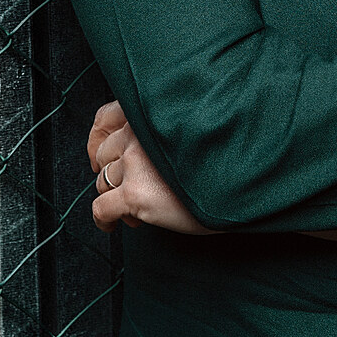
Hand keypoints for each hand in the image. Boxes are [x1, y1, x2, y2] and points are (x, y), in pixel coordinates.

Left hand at [88, 100, 218, 234]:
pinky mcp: (134, 193)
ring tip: (136, 208)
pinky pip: (101, 209)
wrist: (237, 182)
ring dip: (115, 196)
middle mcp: (138, 131)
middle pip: (105, 154)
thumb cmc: (221, 156)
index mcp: (150, 111)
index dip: (99, 138)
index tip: (104, 152)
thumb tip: (133, 147)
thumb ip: (159, 126)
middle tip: (132, 187)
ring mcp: (134, 162)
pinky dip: (103, 220)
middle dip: (114, 173)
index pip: (105, 116)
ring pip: (103, 181)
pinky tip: (113, 225)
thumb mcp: (189, 126)